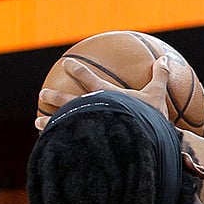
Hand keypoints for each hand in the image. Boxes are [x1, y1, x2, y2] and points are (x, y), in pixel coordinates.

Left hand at [34, 56, 174, 130]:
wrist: (144, 141)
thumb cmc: (150, 117)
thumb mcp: (157, 94)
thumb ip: (160, 76)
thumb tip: (166, 58)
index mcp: (107, 96)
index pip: (88, 79)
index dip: (76, 70)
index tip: (65, 64)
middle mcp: (93, 110)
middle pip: (69, 101)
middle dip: (54, 97)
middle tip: (41, 93)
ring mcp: (89, 127)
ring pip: (64, 122)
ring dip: (49, 121)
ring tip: (37, 122)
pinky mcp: (89, 143)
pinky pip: (70, 142)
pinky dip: (58, 142)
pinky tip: (48, 145)